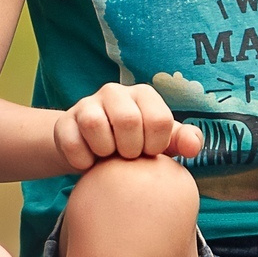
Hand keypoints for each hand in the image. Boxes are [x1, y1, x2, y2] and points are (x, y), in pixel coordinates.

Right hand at [52, 82, 205, 171]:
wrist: (94, 153)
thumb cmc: (136, 146)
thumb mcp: (162, 143)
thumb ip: (184, 140)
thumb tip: (193, 146)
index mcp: (144, 95)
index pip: (159, 119)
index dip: (156, 146)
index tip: (149, 153)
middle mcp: (115, 92)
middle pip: (127, 119)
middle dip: (130, 149)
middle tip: (128, 157)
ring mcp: (86, 104)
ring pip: (94, 124)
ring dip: (104, 151)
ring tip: (108, 158)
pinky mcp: (64, 122)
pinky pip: (70, 141)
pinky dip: (81, 159)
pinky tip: (88, 164)